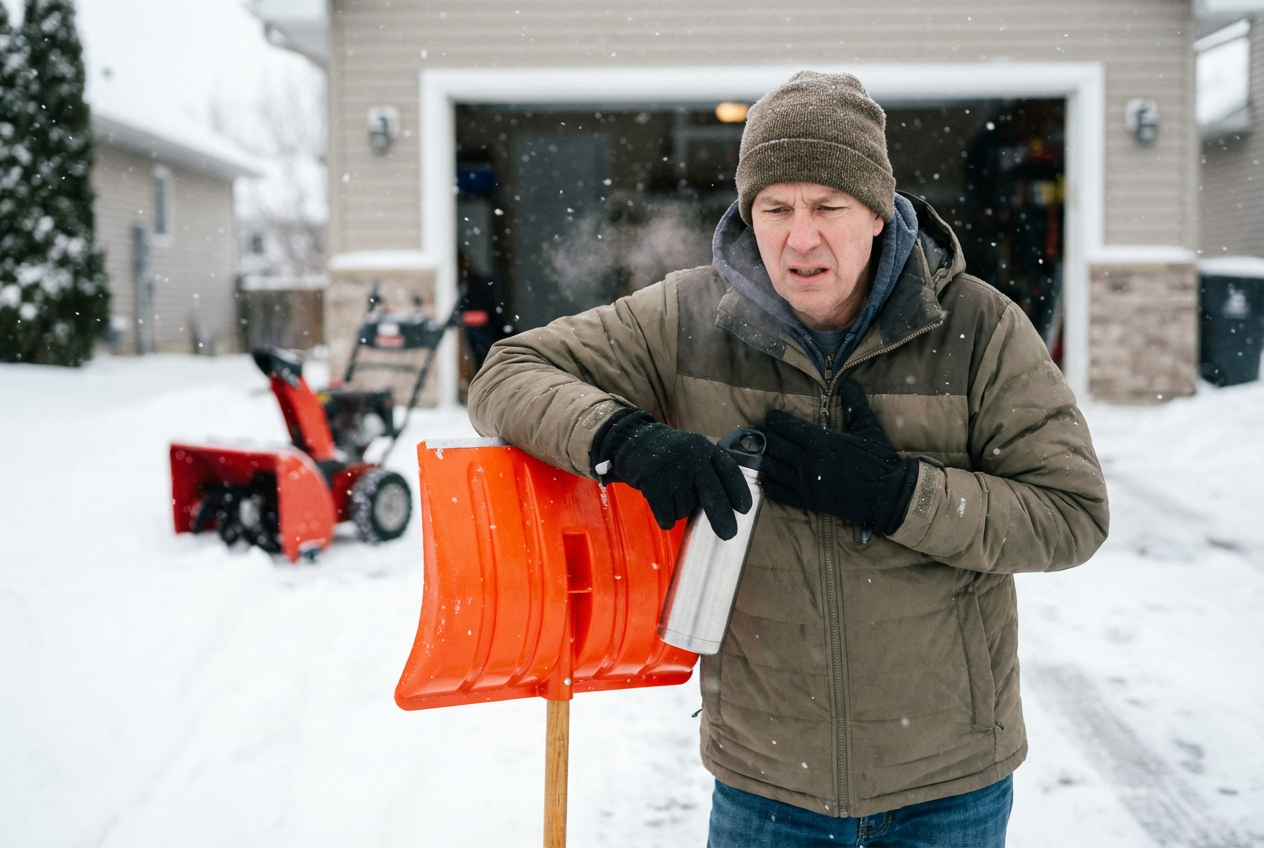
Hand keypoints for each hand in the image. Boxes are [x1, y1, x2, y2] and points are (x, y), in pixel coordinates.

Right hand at [592, 409, 752, 539]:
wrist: (633, 441)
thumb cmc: (669, 455)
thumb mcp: (693, 452)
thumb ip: (708, 471)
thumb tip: (728, 507)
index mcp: (706, 449)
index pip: (729, 471)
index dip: (739, 491)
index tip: (744, 509)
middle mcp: (692, 457)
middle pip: (713, 494)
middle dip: (722, 518)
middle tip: (728, 534)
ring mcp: (672, 468)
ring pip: (686, 508)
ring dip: (681, 511)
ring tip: (672, 497)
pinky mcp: (653, 480)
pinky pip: (667, 514)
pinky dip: (666, 518)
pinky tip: (662, 508)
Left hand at [759, 379, 918, 534]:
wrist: (887, 494)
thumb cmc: (879, 459)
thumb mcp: (868, 427)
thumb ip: (856, 404)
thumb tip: (850, 381)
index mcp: (820, 440)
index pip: (786, 426)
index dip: (774, 420)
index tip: (769, 417)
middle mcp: (807, 460)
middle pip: (774, 445)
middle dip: (764, 437)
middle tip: (758, 432)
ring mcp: (804, 482)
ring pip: (772, 468)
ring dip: (763, 458)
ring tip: (758, 452)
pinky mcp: (807, 501)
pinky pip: (779, 492)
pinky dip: (768, 484)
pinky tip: (765, 478)